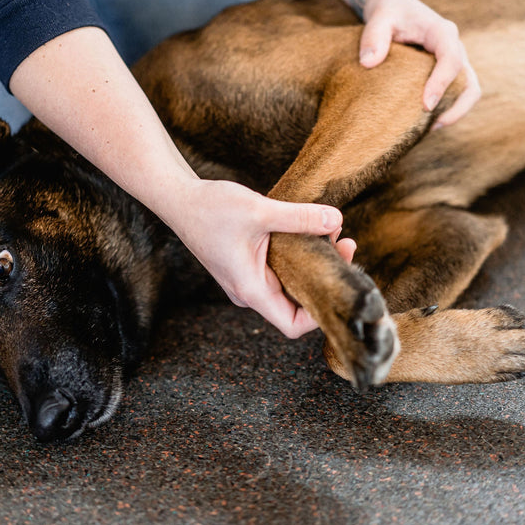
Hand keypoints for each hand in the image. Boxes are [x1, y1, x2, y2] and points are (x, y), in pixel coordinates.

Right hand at [166, 179, 356, 338]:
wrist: (179, 199)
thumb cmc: (210, 207)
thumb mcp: (259, 210)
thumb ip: (300, 217)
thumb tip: (337, 220)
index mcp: (250, 288)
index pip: (292, 325)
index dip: (320, 313)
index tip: (339, 281)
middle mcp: (249, 291)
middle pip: (297, 303)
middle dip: (325, 277)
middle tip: (345, 244)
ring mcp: (248, 280)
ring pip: (290, 284)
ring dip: (314, 262)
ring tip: (331, 232)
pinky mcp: (247, 266)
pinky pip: (280, 270)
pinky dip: (298, 254)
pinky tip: (311, 230)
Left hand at [357, 0, 480, 128]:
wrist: (394, 9)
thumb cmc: (388, 13)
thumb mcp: (379, 18)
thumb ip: (374, 37)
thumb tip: (368, 63)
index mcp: (441, 33)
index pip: (451, 59)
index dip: (441, 83)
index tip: (426, 105)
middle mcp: (453, 48)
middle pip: (469, 81)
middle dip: (457, 107)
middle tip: (432, 126)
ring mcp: (452, 62)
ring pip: (467, 90)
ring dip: (454, 112)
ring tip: (429, 129)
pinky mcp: (444, 72)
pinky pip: (455, 93)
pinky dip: (445, 109)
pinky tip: (423, 123)